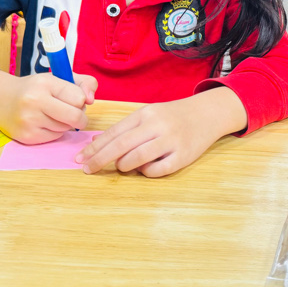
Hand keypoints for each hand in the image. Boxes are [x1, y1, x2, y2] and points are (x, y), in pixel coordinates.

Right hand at [0, 72, 97, 144]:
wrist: (1, 100)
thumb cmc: (36, 89)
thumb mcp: (58, 77)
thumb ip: (84, 83)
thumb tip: (92, 99)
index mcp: (45, 83)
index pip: (79, 98)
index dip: (81, 99)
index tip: (74, 98)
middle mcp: (35, 101)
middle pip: (75, 117)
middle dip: (81, 117)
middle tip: (75, 113)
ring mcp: (29, 121)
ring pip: (66, 128)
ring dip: (66, 124)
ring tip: (54, 114)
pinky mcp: (27, 136)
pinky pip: (55, 137)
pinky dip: (56, 132)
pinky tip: (45, 123)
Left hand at [76, 87, 246, 176]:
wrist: (207, 114)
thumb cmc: (172, 116)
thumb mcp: (149, 114)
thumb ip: (126, 128)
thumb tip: (96, 143)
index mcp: (145, 114)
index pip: (114, 132)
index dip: (95, 147)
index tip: (81, 158)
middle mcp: (157, 125)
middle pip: (121, 145)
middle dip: (100, 159)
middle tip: (88, 169)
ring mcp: (171, 141)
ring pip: (137, 159)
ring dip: (123, 166)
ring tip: (122, 166)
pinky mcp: (183, 156)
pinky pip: (157, 170)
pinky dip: (146, 172)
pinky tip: (144, 168)